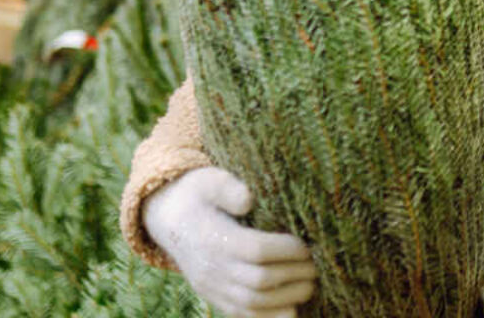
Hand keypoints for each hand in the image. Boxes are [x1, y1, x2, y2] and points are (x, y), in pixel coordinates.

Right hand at [143, 167, 317, 317]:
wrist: (168, 218)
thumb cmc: (197, 194)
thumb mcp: (209, 180)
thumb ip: (228, 188)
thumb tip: (249, 199)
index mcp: (213, 238)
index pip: (256, 250)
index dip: (286, 249)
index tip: (305, 245)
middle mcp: (211, 268)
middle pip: (258, 281)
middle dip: (293, 275)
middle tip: (315, 266)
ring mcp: (211, 286)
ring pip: (252, 303)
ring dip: (287, 298)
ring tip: (310, 285)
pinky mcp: (214, 297)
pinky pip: (242, 315)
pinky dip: (270, 316)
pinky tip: (292, 308)